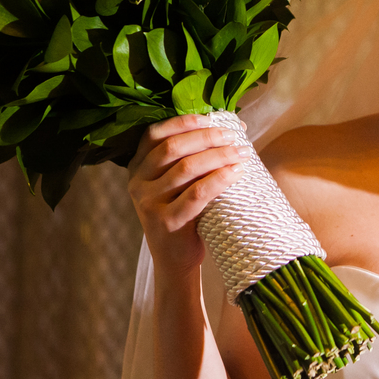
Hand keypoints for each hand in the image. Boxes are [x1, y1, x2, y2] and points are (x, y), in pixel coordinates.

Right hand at [127, 113, 247, 280]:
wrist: (176, 259)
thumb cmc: (184, 214)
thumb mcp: (178, 183)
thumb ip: (191, 157)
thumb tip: (232, 127)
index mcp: (137, 166)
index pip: (155, 133)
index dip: (185, 121)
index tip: (213, 119)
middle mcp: (137, 182)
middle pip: (172, 148)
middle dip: (206, 137)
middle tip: (233, 137)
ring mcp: (148, 203)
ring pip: (186, 168)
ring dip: (218, 156)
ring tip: (242, 153)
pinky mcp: (165, 222)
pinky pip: (197, 194)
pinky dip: (220, 179)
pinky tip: (237, 172)